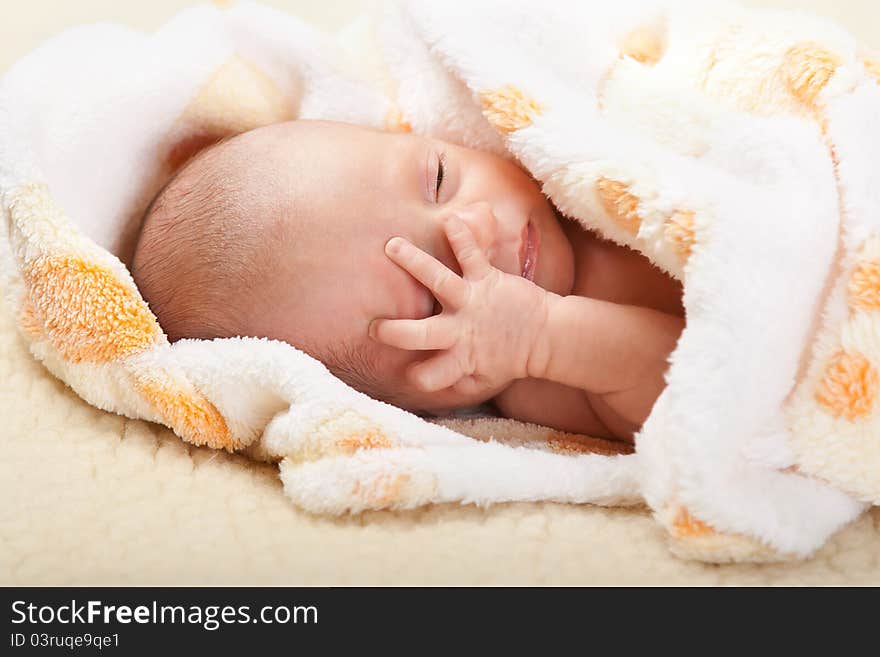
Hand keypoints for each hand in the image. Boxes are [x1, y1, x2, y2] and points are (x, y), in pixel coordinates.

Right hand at [369, 215, 549, 397]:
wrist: (548, 336)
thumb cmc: (510, 359)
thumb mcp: (483, 380)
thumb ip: (457, 383)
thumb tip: (430, 389)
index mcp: (460, 359)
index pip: (429, 376)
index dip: (418, 377)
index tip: (405, 374)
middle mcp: (461, 331)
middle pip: (423, 334)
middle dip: (396, 332)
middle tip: (374, 327)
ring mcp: (472, 301)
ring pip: (439, 280)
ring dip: (415, 262)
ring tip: (392, 245)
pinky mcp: (488, 279)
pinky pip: (471, 254)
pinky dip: (460, 236)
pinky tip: (448, 219)